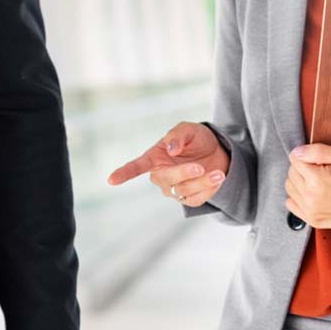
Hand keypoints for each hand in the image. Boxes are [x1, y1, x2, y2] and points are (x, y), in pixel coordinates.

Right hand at [107, 121, 229, 207]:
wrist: (217, 153)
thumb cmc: (197, 139)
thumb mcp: (189, 130)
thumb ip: (178, 136)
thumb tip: (170, 149)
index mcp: (155, 158)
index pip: (136, 167)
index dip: (124, 173)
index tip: (111, 180)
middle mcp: (161, 176)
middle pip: (166, 180)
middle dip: (184, 174)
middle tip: (200, 167)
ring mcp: (174, 190)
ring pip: (183, 191)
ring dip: (203, 182)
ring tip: (218, 173)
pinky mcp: (188, 199)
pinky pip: (196, 198)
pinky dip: (209, 188)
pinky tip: (217, 178)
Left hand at [284, 144, 330, 230]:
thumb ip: (319, 151)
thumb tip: (297, 152)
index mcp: (317, 180)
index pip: (295, 159)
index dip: (308, 155)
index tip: (321, 159)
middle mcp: (310, 198)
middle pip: (291, 174)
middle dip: (303, 167)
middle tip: (322, 168)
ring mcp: (311, 212)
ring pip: (290, 188)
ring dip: (300, 181)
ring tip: (319, 180)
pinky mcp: (313, 221)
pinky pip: (292, 205)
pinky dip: (298, 197)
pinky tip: (313, 193)